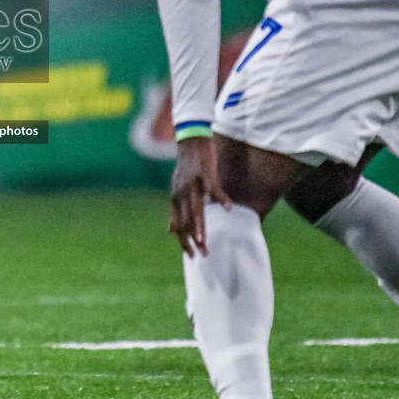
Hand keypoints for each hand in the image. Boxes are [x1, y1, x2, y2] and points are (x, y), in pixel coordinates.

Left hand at [168, 135, 231, 256]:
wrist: (190, 143)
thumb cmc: (187, 169)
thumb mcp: (178, 191)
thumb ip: (176, 212)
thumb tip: (169, 231)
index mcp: (176, 200)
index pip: (178, 226)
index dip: (183, 242)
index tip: (191, 256)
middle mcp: (181, 194)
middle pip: (186, 222)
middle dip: (193, 240)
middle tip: (202, 255)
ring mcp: (192, 185)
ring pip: (196, 211)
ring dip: (200, 228)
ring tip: (205, 242)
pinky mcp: (205, 175)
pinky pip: (214, 190)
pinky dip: (221, 199)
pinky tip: (228, 208)